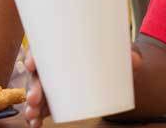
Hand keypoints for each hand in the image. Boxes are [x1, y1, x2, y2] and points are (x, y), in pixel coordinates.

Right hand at [23, 46, 143, 127]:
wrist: (114, 67)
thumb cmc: (110, 53)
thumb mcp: (119, 51)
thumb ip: (127, 54)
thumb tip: (135, 60)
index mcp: (61, 46)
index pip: (41, 47)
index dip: (32, 55)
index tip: (31, 64)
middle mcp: (53, 63)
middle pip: (36, 73)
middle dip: (32, 86)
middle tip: (35, 98)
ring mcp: (53, 82)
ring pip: (36, 92)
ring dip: (31, 104)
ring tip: (34, 114)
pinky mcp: (57, 97)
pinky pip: (43, 106)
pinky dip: (37, 115)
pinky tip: (35, 124)